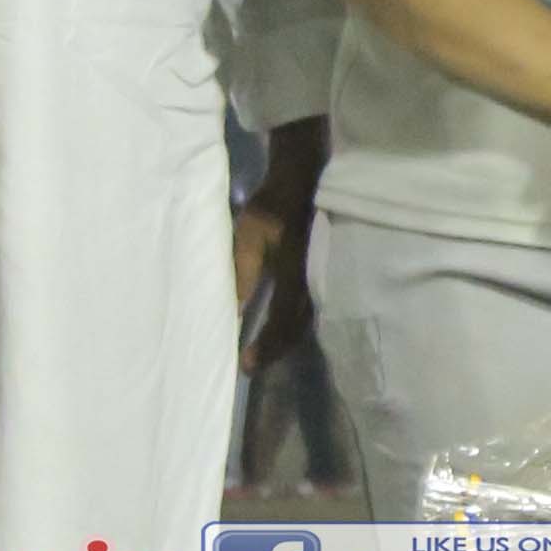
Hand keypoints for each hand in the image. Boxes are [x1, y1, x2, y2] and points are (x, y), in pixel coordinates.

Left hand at [232, 199, 315, 374]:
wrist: (301, 184)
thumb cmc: (272, 208)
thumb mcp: (250, 235)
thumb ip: (243, 270)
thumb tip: (234, 308)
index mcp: (295, 277)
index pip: (281, 321)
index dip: (266, 345)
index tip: (247, 364)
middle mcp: (310, 285)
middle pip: (296, 329)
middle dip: (275, 350)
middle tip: (251, 366)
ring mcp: (316, 280)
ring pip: (302, 322)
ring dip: (283, 341)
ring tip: (262, 353)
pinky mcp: (314, 275)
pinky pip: (304, 310)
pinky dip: (290, 326)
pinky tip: (276, 329)